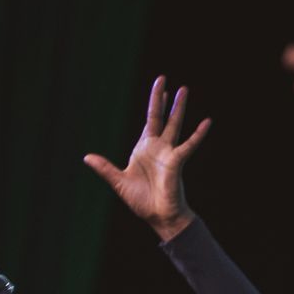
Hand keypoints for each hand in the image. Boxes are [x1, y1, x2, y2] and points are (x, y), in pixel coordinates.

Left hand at [84, 76, 209, 241]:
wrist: (158, 216)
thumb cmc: (142, 201)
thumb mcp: (119, 182)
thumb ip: (105, 168)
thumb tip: (86, 157)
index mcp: (144, 149)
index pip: (149, 122)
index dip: (154, 105)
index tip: (160, 90)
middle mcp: (157, 147)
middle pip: (160, 117)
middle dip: (161, 98)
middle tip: (164, 78)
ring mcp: (168, 153)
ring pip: (174, 124)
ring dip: (178, 107)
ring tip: (184, 89)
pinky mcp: (176, 161)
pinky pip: (189, 145)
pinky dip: (198, 134)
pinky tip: (206, 122)